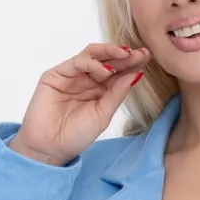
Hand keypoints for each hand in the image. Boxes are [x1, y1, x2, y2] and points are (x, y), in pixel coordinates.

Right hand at [8, 42, 152, 165]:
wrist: (50, 147)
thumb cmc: (76, 135)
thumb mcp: (104, 115)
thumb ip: (117, 94)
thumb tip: (135, 74)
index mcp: (100, 90)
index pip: (118, 72)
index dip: (132, 64)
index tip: (148, 57)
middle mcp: (87, 80)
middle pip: (107, 60)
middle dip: (124, 56)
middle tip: (141, 52)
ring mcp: (72, 75)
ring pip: (92, 56)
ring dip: (110, 53)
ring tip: (126, 55)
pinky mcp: (56, 74)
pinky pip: (76, 63)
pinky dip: (92, 63)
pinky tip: (105, 70)